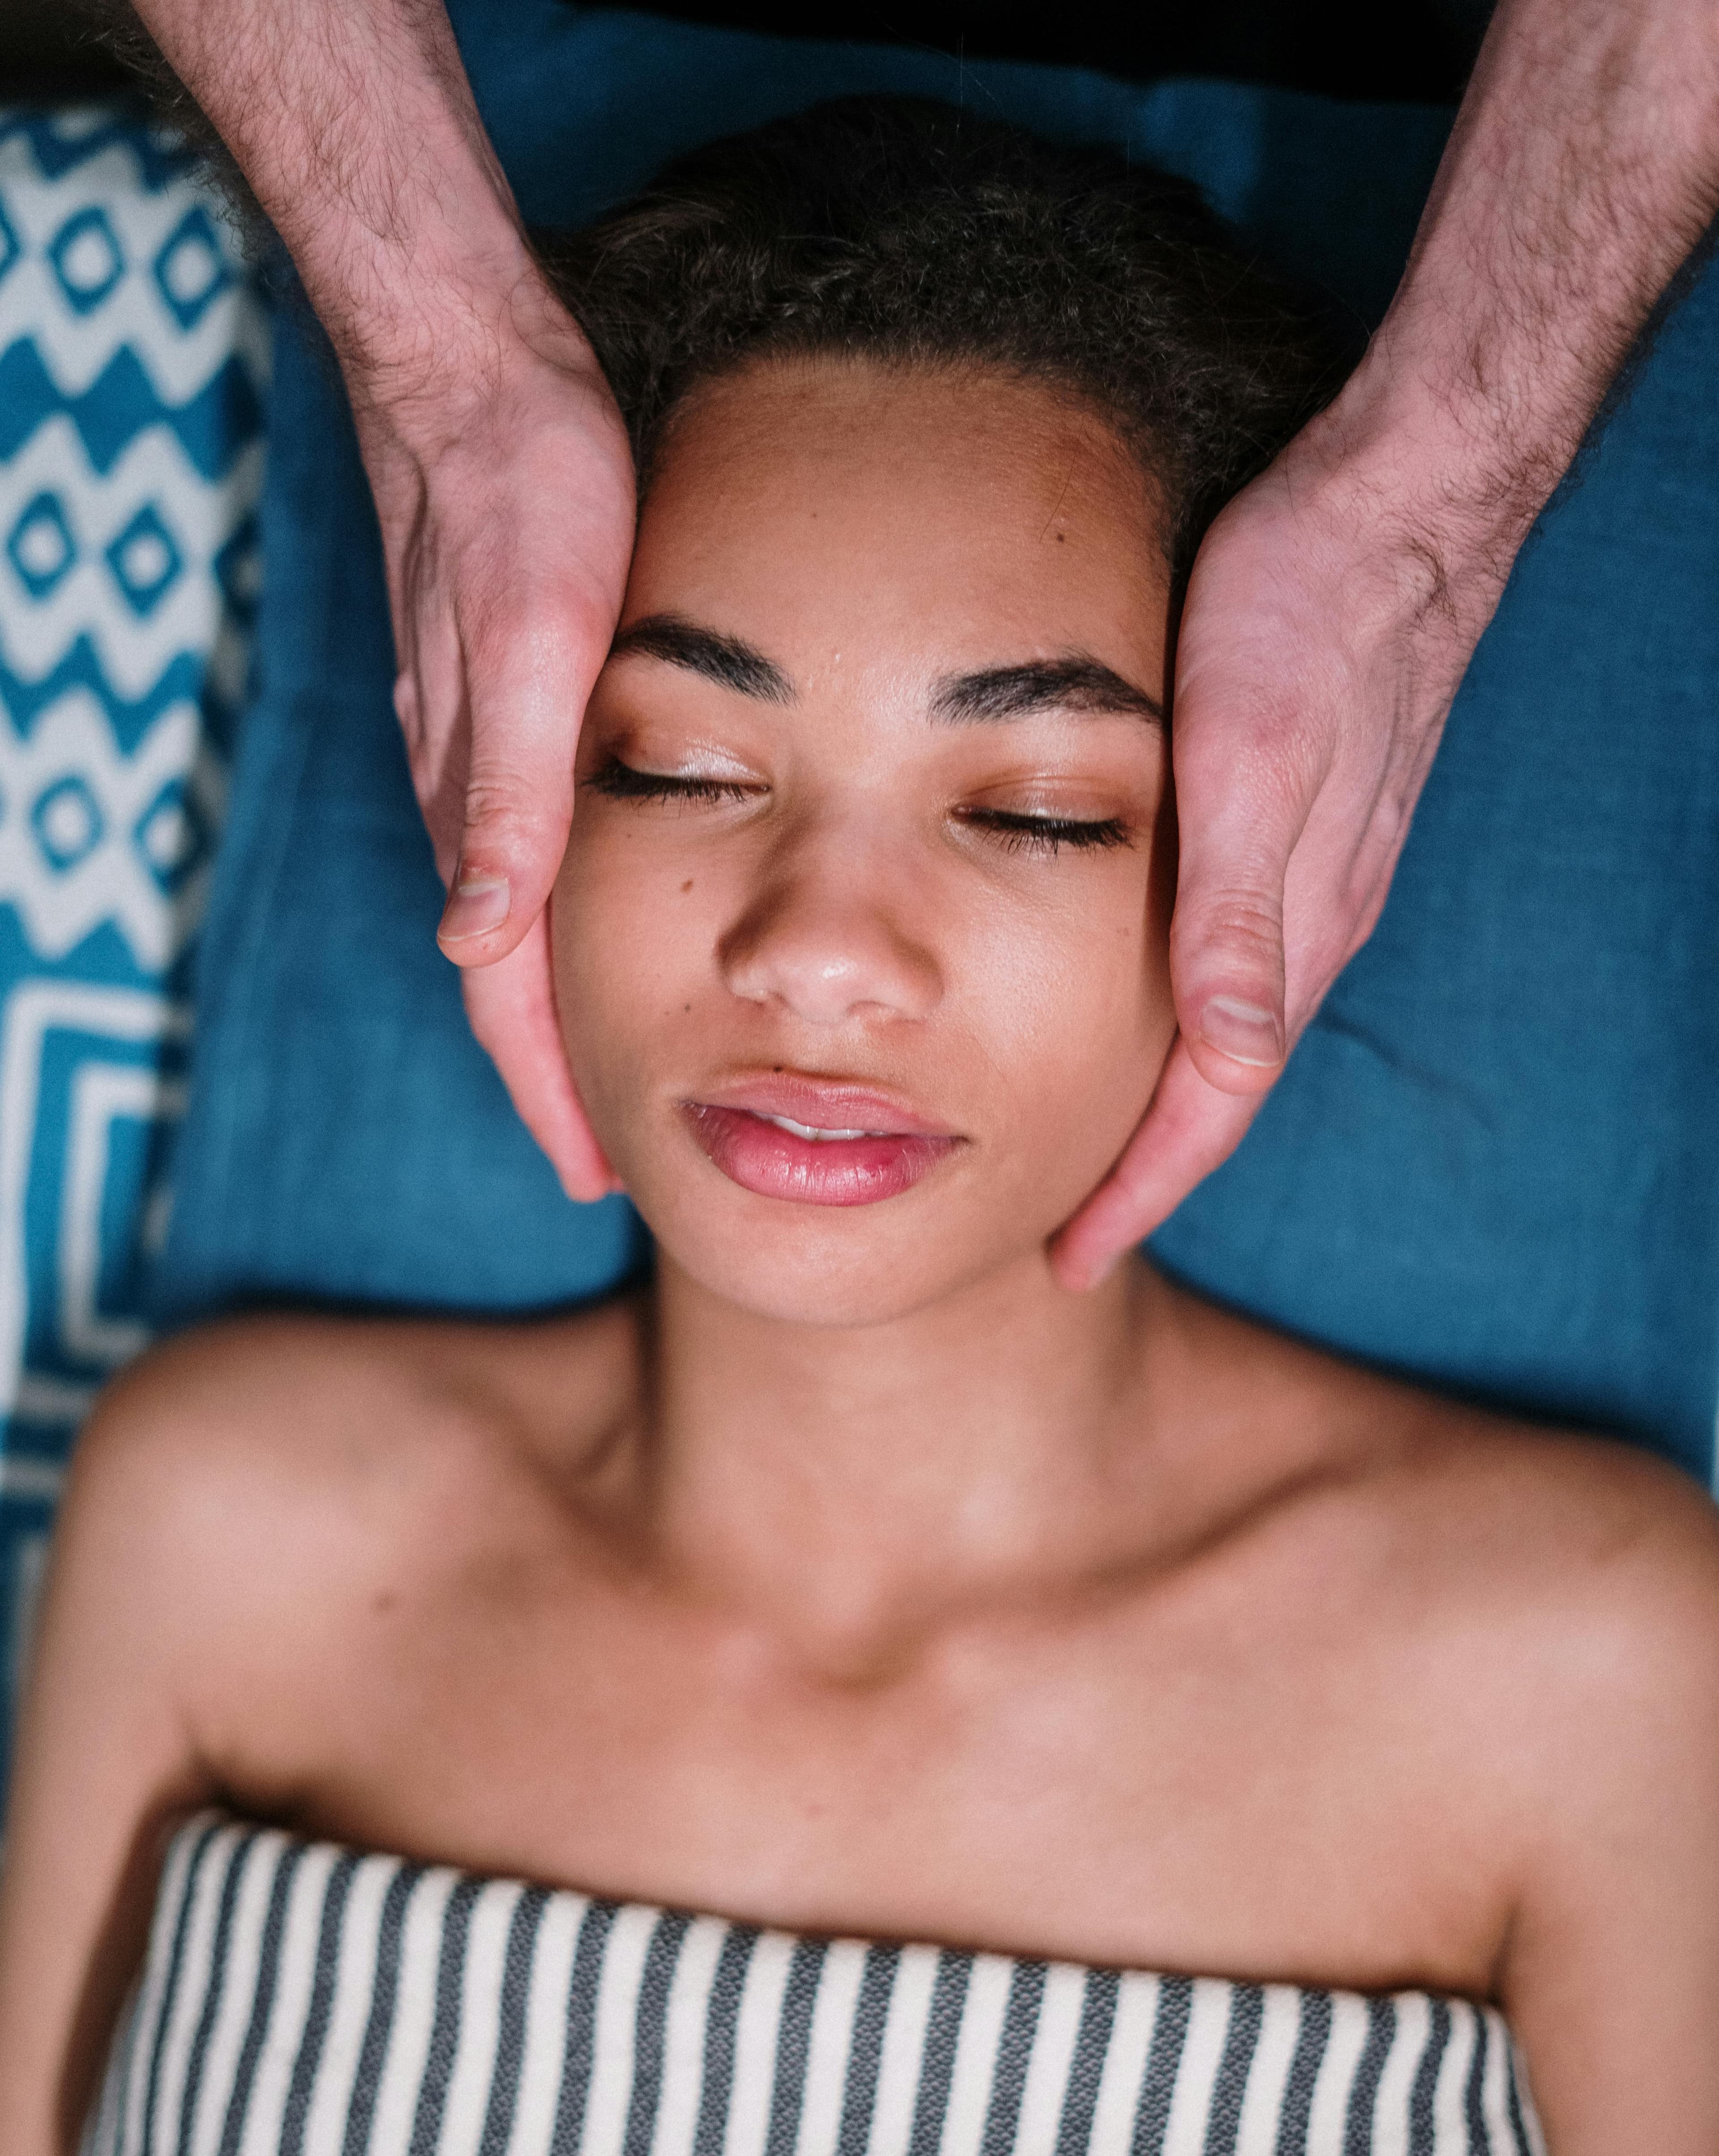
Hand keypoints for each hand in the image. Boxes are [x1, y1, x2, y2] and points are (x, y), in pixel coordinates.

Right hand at [357, 274, 634, 1199]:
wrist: (478, 382)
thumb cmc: (519, 501)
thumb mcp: (529, 643)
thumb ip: (504, 793)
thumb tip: (473, 939)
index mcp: (480, 804)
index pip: (507, 991)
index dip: (552, 1091)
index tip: (594, 1178)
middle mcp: (472, 800)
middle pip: (508, 979)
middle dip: (554, 1080)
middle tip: (607, 1165)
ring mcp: (480, 762)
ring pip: (516, 924)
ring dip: (556, 1012)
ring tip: (609, 1077)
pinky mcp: (503, 718)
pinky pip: (525, 857)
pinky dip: (560, 925)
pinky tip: (592, 933)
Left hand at [1051, 406, 1504, 1286]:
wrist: (1396, 505)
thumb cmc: (1310, 613)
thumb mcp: (1254, 756)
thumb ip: (1241, 909)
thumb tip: (1228, 1053)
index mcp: (1293, 926)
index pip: (1211, 1104)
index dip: (1139, 1189)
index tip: (1072, 1260)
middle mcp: (1307, 920)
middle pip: (1218, 1088)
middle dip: (1143, 1169)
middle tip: (1065, 1232)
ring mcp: (1308, 876)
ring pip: (1227, 1029)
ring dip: (1162, 1099)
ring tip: (1086, 1147)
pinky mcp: (1296, 826)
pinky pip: (1235, 962)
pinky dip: (1178, 1017)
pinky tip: (1137, 1007)